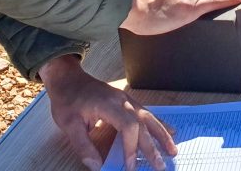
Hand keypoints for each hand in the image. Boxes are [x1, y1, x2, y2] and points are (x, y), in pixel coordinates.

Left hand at [39, 56, 175, 170]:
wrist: (69, 78)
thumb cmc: (68, 100)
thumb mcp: (69, 125)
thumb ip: (83, 146)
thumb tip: (96, 166)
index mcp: (109, 105)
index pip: (128, 126)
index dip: (131, 147)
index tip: (130, 166)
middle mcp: (122, 100)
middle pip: (142, 123)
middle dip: (152, 145)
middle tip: (160, 166)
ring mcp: (126, 99)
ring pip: (148, 116)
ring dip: (161, 134)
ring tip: (172, 149)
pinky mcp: (126, 100)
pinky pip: (145, 112)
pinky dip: (157, 123)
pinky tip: (167, 130)